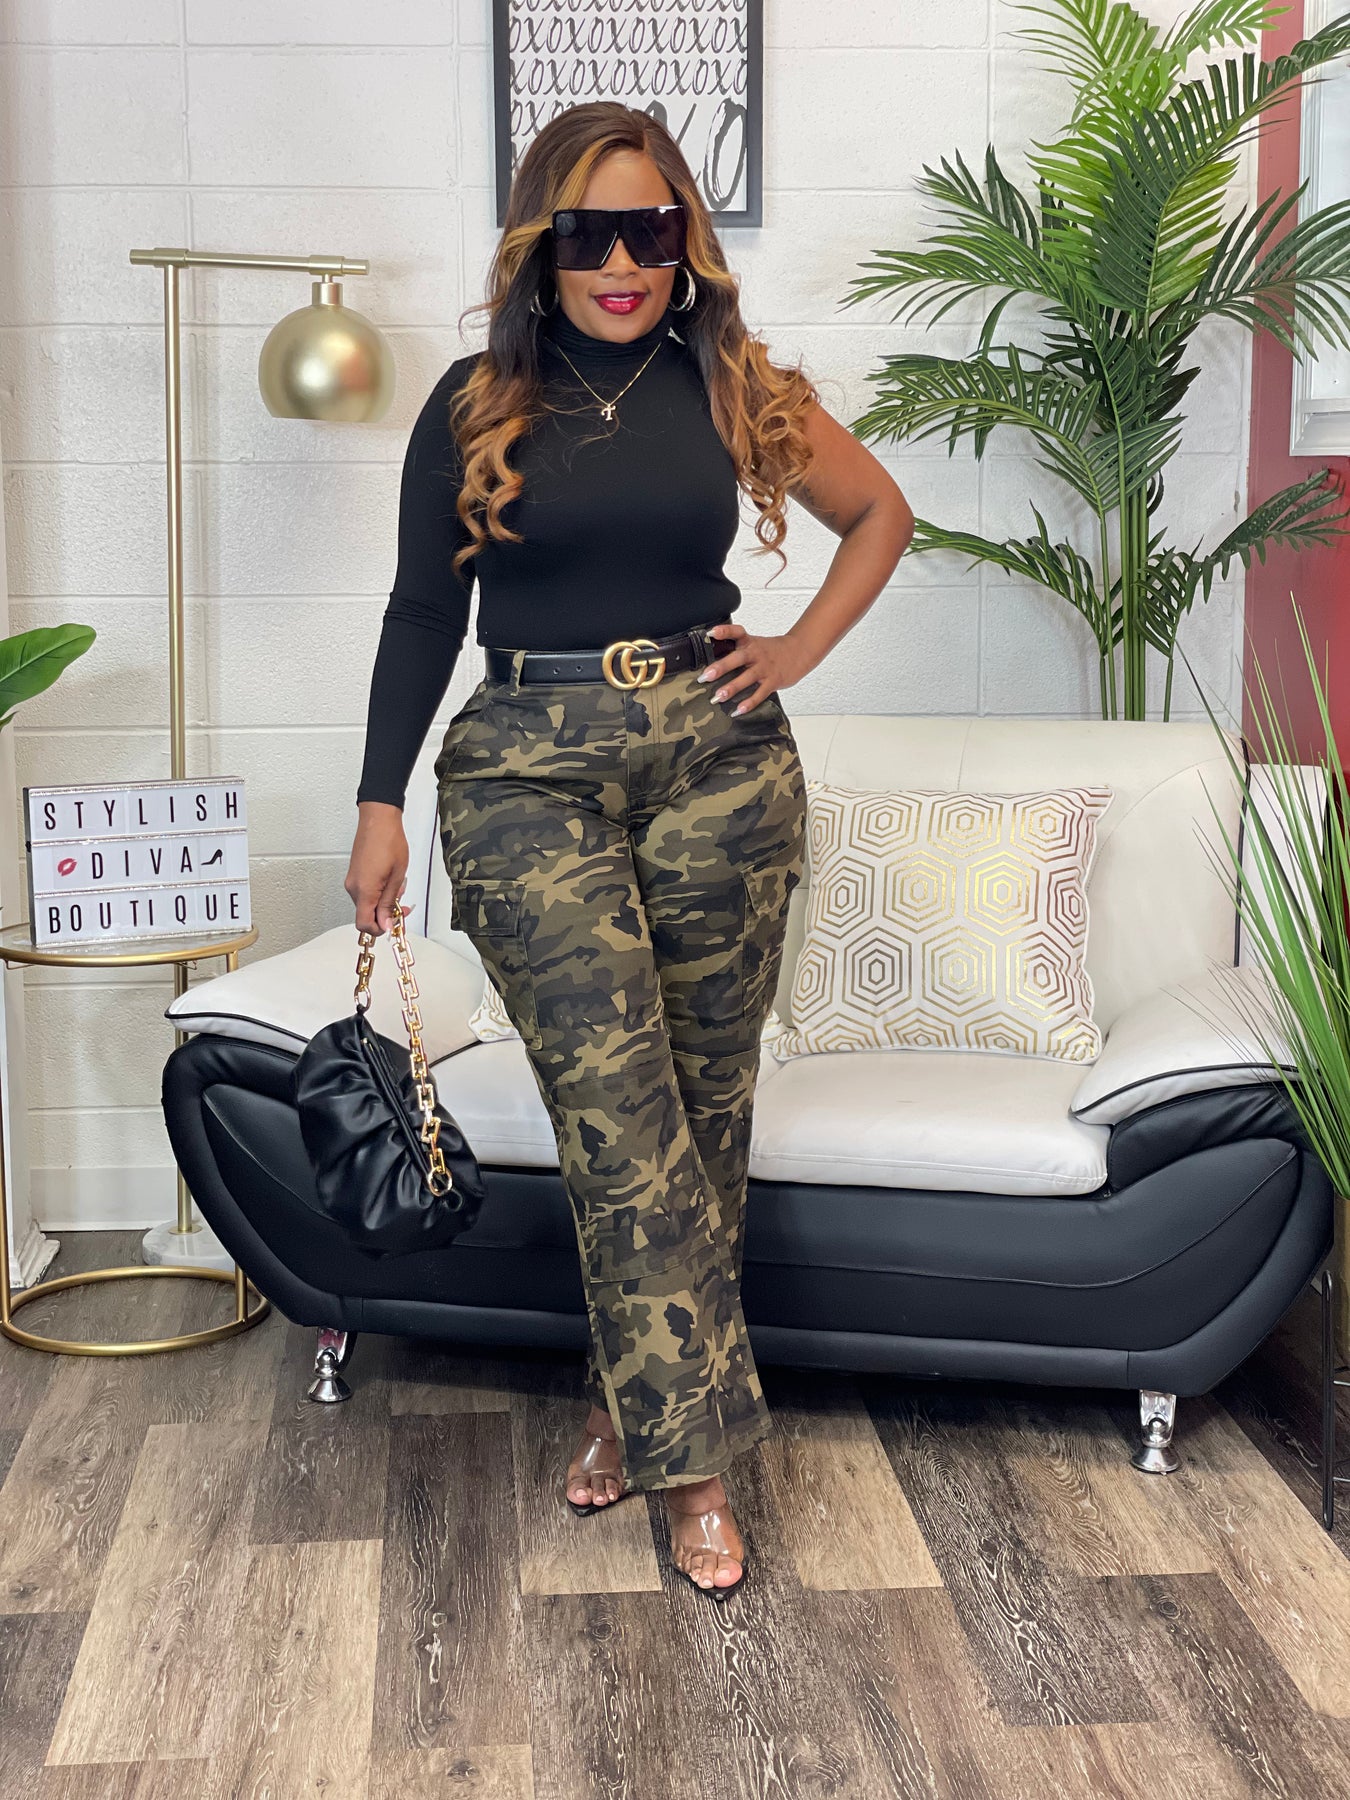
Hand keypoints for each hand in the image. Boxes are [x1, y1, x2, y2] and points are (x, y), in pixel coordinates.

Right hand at [346, 802, 415, 934]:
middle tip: (402, 907)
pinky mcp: (354, 874)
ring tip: (397, 889)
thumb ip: (389, 903)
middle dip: (385, 915)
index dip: (378, 929)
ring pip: (366, 903)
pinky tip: (389, 883)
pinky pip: (364, 892)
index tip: (392, 924)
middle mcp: (353, 887)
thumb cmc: (389, 841)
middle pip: (365, 914)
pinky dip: (377, 893)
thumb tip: (385, 923)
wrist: (378, 820)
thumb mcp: (396, 877)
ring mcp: (352, 880)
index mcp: (364, 890)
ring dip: (382, 903)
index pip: (364, 924)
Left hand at [696, 622, 816, 712]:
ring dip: (732, 688)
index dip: (724, 631)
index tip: (711, 633)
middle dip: (721, 667)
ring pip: (747, 678)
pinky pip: (760, 694)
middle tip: (706, 676)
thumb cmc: (772, 650)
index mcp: (750, 642)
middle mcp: (756, 654)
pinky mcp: (773, 681)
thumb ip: (736, 651)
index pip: (736, 632)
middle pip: (738, 659)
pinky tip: (739, 710)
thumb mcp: (754, 644)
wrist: (799, 651)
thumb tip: (712, 662)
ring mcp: (765, 668)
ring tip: (718, 697)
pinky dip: (750, 703)